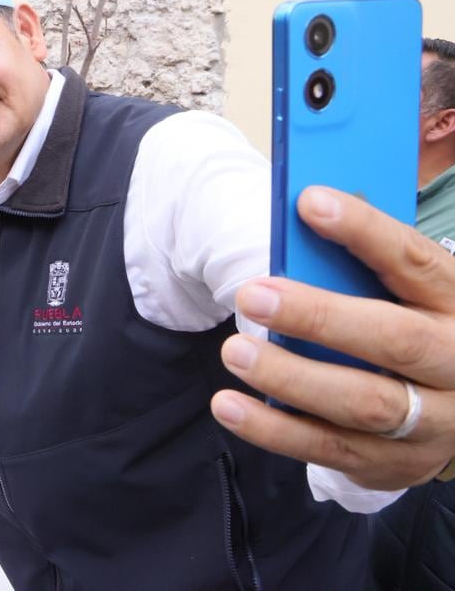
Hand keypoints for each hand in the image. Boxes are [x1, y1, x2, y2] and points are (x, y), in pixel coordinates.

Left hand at [210, 186, 454, 489]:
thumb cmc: (412, 326)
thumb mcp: (407, 292)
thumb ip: (364, 265)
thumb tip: (301, 214)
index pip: (415, 261)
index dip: (365, 230)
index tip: (309, 201)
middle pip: (395, 340)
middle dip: (319, 316)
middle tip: (251, 295)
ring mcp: (435, 422)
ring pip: (362, 404)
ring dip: (290, 378)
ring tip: (234, 352)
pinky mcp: (394, 462)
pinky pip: (330, 448)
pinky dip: (274, 430)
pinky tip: (230, 406)